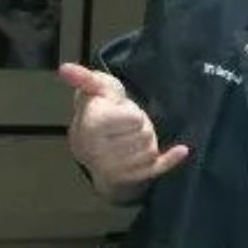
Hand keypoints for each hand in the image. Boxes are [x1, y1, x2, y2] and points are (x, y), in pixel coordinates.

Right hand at [61, 62, 188, 198]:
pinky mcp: (126, 180)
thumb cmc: (98, 109)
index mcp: (90, 129)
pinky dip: (170, 160)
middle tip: (125, 127)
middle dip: (140, 127)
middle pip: (144, 135)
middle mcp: (97, 153)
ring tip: (130, 138)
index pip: (134, 120)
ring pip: (150, 150)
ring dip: (146, 141)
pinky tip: (182, 150)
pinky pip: (154, 170)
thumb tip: (65, 67)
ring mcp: (111, 169)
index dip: (132, 113)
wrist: (92, 144)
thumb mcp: (96, 90)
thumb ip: (85, 78)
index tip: (118, 113)